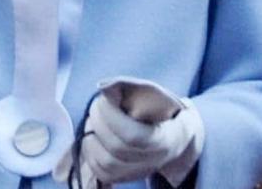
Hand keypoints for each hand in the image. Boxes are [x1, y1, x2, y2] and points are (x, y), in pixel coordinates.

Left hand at [53, 92, 203, 187]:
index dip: (110, 115)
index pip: (133, 136)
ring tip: (95, 121)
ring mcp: (140, 173)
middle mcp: (154, 161)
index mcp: (165, 138)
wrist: (172, 134)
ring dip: (91, 138)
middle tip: (97, 106)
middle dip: (98, 122)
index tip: (104, 97)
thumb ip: (125, 84)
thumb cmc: (158, 108)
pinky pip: (101, 173)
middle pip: (116, 149)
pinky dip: (89, 153)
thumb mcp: (148, 90)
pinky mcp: (124, 178)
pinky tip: (94, 136)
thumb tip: (102, 87)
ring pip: (105, 163)